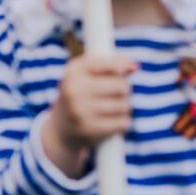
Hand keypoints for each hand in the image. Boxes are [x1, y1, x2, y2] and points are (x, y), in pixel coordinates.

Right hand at [42, 54, 136, 176]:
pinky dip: (122, 122)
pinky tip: (113, 122)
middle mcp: (74, 90)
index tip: (127, 70)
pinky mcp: (89, 129)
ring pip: (123, 105)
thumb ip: (111, 64)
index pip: (112, 64)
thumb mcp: (88, 74)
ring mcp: (80, 111)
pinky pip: (122, 122)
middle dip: (124, 89)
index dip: (123, 67)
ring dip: (124, 106)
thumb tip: (134, 67)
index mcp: (74, 71)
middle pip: (121, 86)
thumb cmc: (81, 94)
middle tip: (118, 93)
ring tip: (113, 107)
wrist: (61, 129)